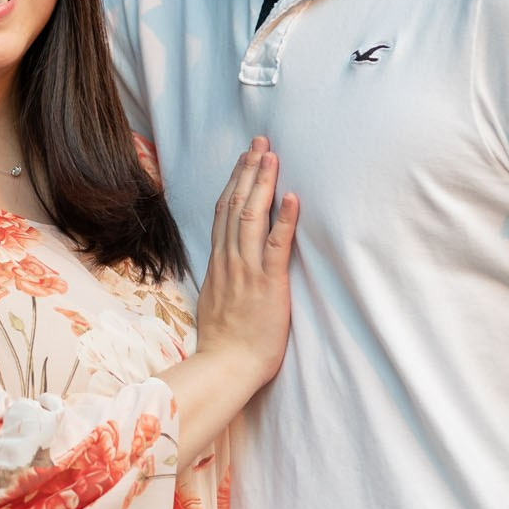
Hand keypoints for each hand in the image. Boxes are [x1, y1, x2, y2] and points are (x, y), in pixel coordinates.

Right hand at [191, 138, 299, 390]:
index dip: (234, 182)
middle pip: (236, 204)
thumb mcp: (215, 301)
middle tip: (260, 142)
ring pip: (251, 216)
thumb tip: (227, 266)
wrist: (225, 366)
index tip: (244, 159)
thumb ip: (222, 278)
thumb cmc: (225, 342)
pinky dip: (285, 219)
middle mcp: (230, 260)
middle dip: (249, 170)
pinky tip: (293, 197)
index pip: (223, 212)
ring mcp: (247, 270)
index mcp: (219, 263)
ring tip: (271, 155)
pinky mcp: (268, 283)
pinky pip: (276, 245)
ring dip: (262, 183)